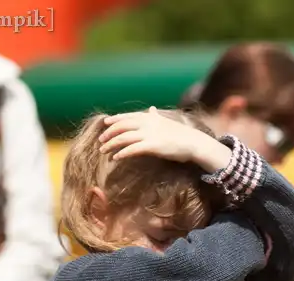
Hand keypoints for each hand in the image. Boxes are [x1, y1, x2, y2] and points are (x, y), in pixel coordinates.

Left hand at [98, 107, 231, 171]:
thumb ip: (155, 116)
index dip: (114, 119)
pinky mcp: (151, 146)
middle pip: (121, 126)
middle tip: (100, 140)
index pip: (127, 116)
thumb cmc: (180, 134)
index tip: (105, 122)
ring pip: (123, 138)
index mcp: (149, 117)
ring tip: (103, 151)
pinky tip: (115, 158)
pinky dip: (121, 153)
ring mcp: (149, 134)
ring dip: (111, 144)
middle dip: (109, 133)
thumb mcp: (165, 121)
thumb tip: (151, 108)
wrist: (193, 143)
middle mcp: (147, 123)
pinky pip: (132, 149)